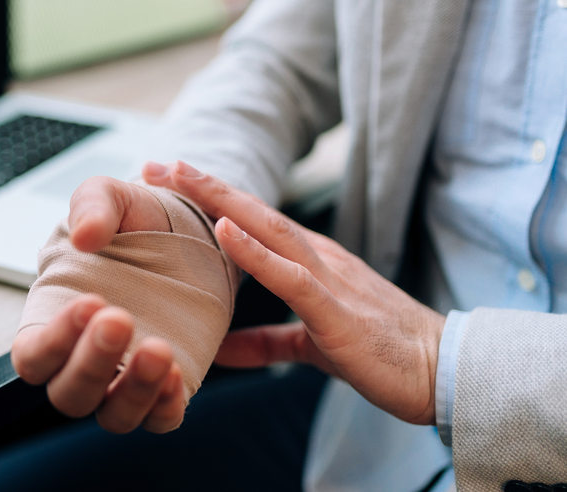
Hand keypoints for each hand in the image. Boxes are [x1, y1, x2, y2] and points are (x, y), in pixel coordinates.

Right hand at [11, 173, 185, 432]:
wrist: (187, 236)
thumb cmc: (131, 221)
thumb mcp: (109, 197)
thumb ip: (92, 207)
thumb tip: (86, 234)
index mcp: (53, 322)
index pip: (33, 355)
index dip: (52, 340)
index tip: (88, 302)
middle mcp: (84, 361)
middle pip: (70, 393)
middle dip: (92, 362)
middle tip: (119, 318)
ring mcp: (124, 379)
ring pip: (114, 414)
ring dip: (133, 389)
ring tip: (158, 349)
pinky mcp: (164, 387)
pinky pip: (159, 417)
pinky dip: (165, 405)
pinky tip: (175, 374)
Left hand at [144, 161, 445, 424]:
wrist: (441, 371)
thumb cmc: (379, 351)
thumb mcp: (309, 346)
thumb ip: (266, 342)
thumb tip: (221, 351)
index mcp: (312, 263)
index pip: (255, 221)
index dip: (212, 199)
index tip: (171, 181)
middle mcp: (318, 258)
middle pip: (254, 212)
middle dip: (205, 186)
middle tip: (158, 163)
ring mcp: (329, 278)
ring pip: (268, 229)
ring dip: (221, 201)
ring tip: (180, 176)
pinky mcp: (336, 312)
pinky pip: (290, 276)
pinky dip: (254, 251)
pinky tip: (223, 229)